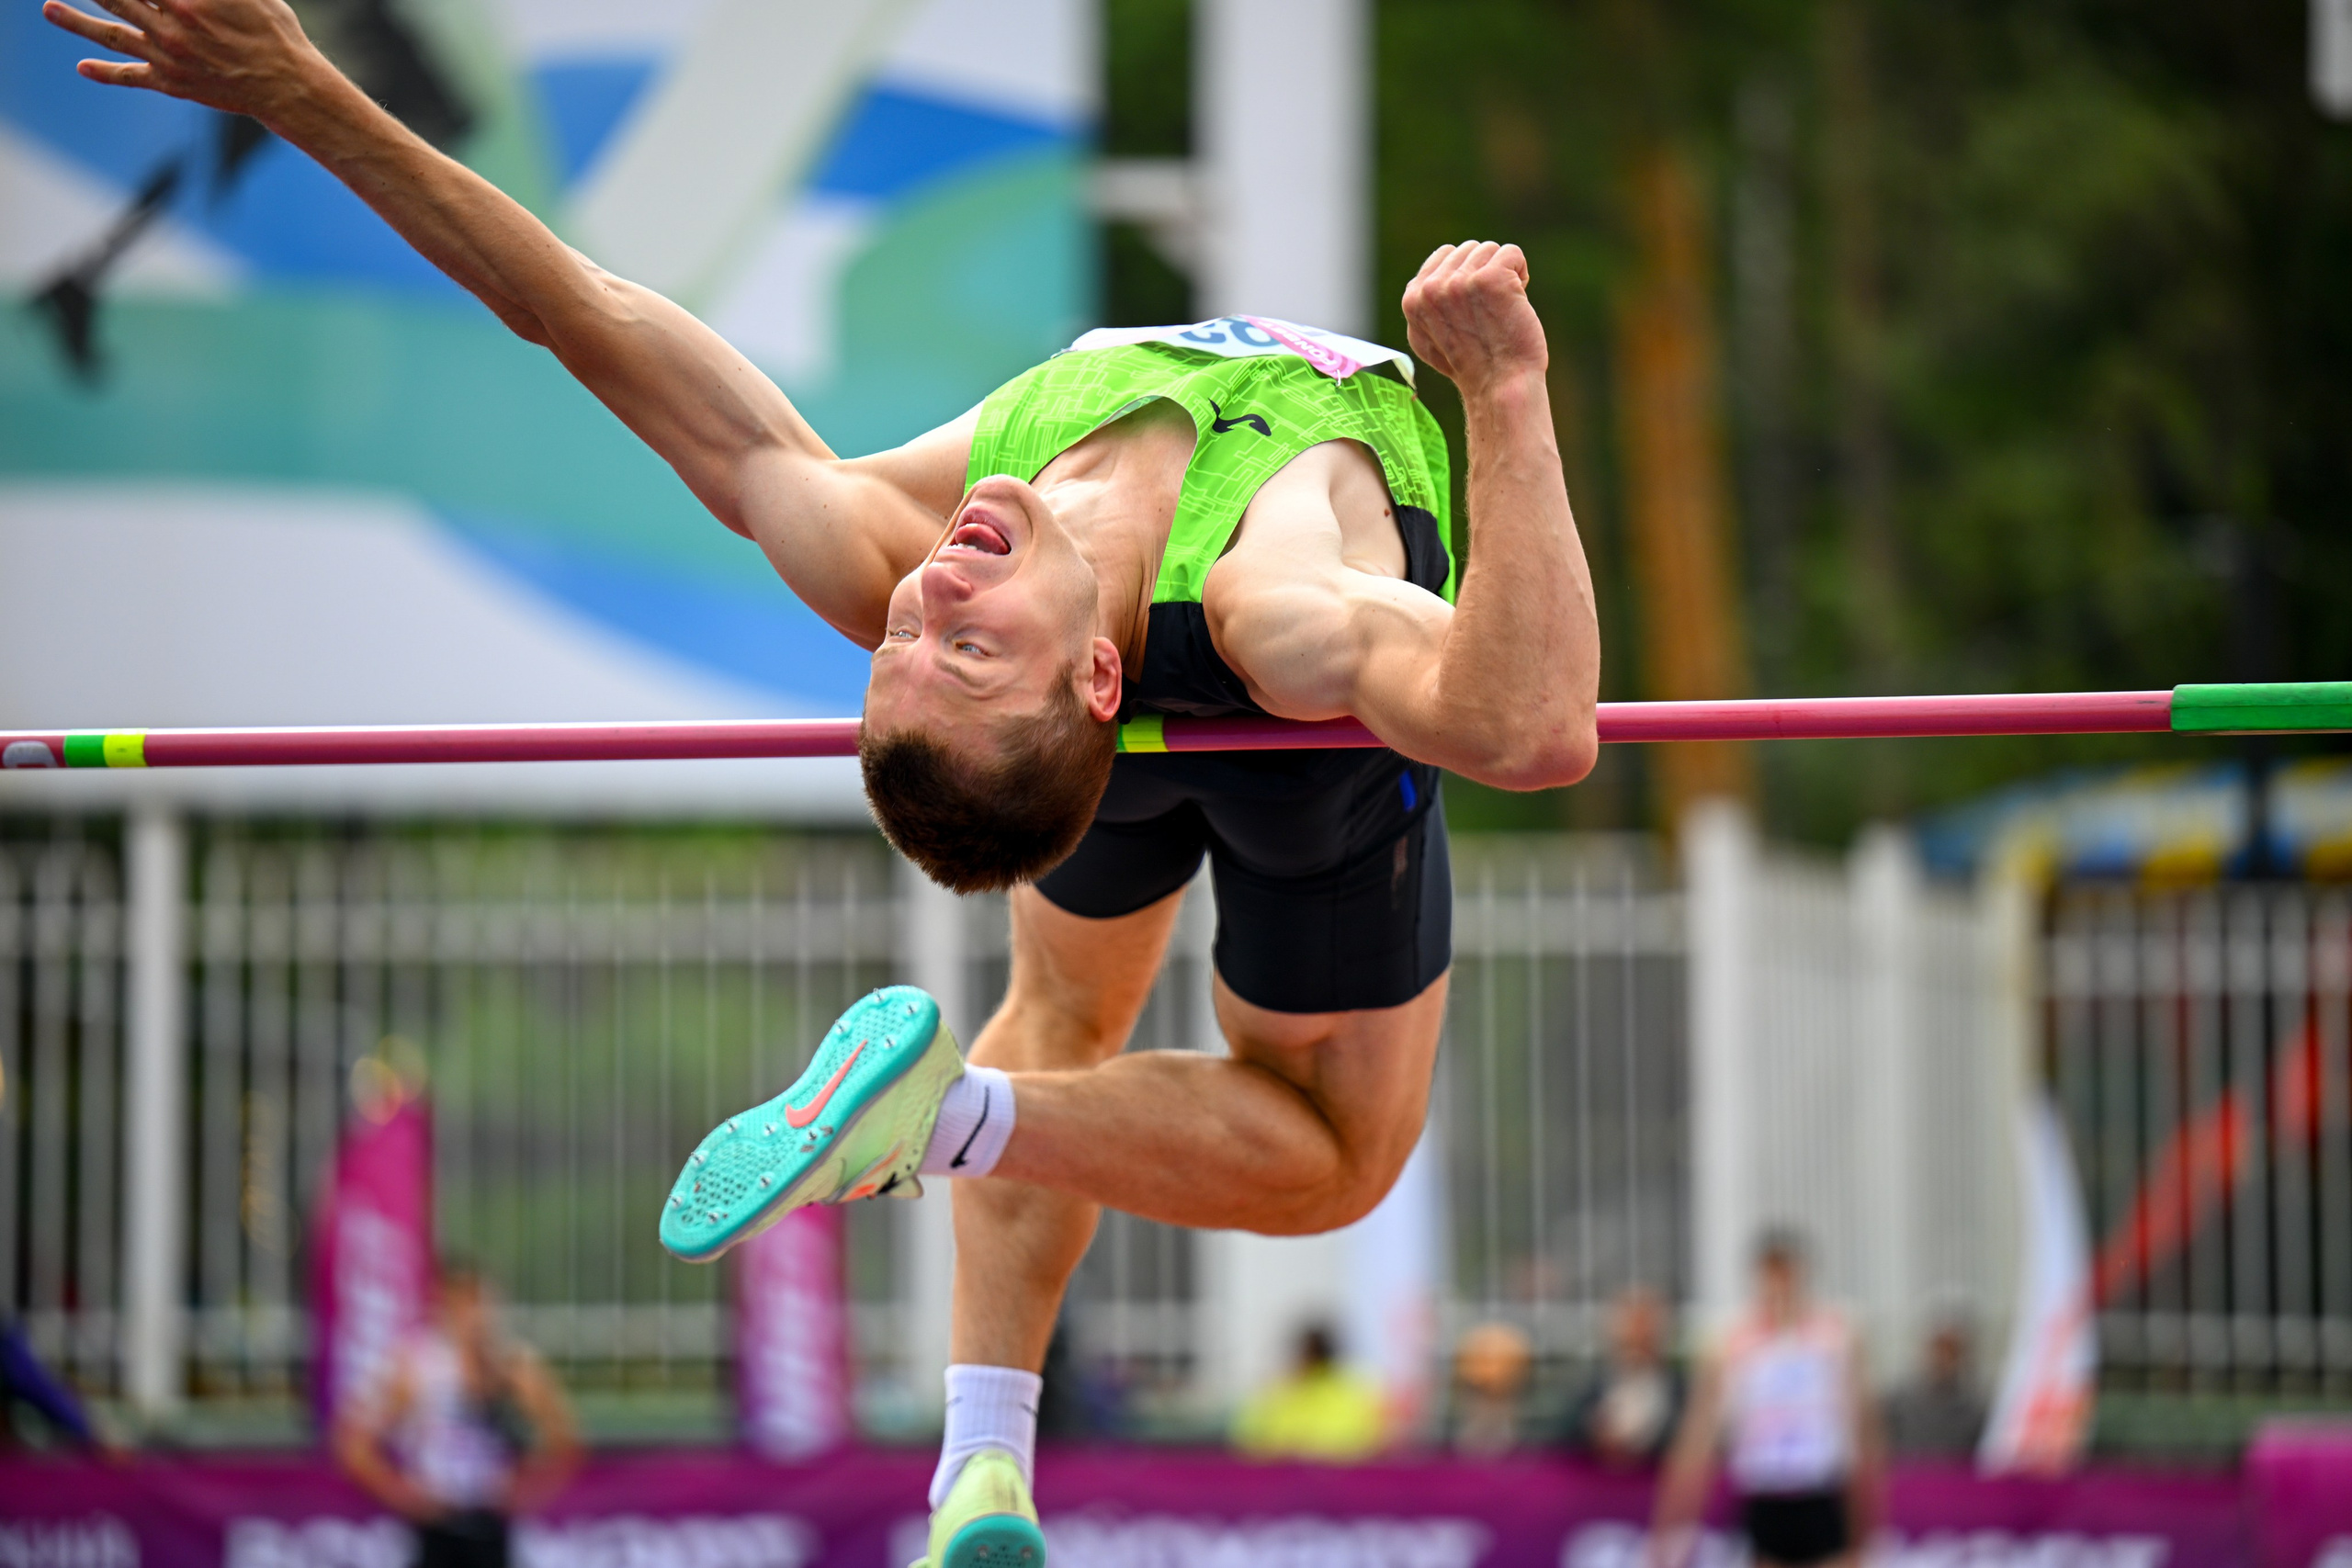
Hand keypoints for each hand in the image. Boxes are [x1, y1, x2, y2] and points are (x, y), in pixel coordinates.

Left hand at [41, 0, 324, 122]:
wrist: (287, 87)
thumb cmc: (275, 33)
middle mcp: (169, 24)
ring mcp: (168, 55)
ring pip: (112, 33)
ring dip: (75, 21)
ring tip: (48, 9)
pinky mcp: (173, 82)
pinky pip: (132, 76)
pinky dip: (106, 72)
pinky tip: (83, 67)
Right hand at [1400, 241, 1546, 394]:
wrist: (1500, 386)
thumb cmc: (1471, 367)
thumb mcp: (1427, 340)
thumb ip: (1424, 308)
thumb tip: (1425, 283)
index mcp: (1413, 299)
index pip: (1445, 255)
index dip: (1466, 277)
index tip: (1472, 310)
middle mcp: (1432, 288)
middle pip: (1469, 249)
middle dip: (1484, 273)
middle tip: (1488, 312)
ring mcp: (1460, 282)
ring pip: (1490, 250)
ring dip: (1504, 275)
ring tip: (1502, 309)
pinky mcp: (1491, 278)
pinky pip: (1512, 253)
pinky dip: (1521, 274)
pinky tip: (1516, 302)